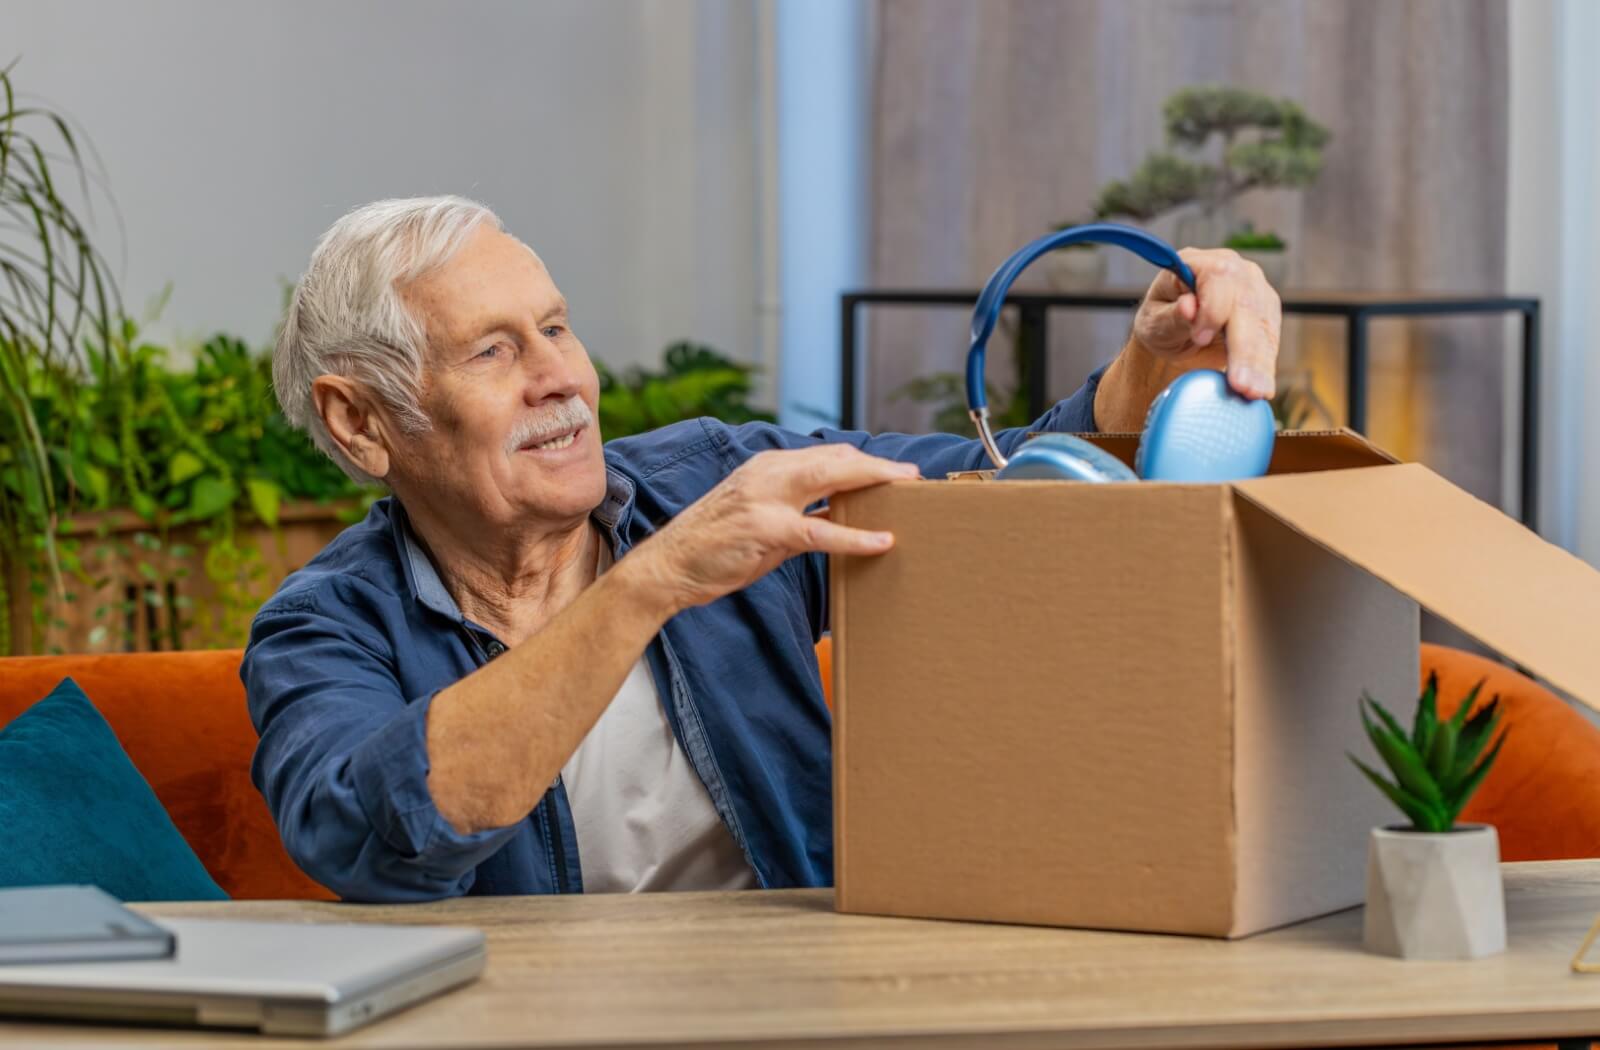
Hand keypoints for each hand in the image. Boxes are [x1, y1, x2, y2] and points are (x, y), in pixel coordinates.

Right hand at [626, 445, 917, 614]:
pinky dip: (854, 535)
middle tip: (913, 476)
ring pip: (832, 479)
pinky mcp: (765, 528)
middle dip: (878, 466)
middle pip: (836, 459)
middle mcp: (768, 472)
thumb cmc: (717, 548)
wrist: (669, 566)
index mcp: (767, 467)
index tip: (893, 470)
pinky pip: (820, 530)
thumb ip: (800, 514)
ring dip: (875, 484)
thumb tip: (841, 518)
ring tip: (908, 494)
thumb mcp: (762, 521)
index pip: (826, 455)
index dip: (863, 461)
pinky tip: (881, 541)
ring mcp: (765, 497)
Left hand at [1093, 247, 1281, 430]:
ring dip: (1260, 363)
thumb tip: (1189, 306)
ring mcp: (1254, 289)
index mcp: (1199, 263)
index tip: (1200, 338)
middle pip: (1247, 305)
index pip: (1218, 278)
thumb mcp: (1153, 322)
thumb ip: (1171, 316)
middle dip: (1244, 348)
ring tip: (1255, 393)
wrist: (1175, 334)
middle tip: (1241, 383)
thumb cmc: (1160, 322)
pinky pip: (1270, 340)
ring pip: (1263, 326)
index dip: (1212, 309)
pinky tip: (1263, 388)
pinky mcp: (1266, 312)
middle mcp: (1233, 270)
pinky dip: (1266, 366)